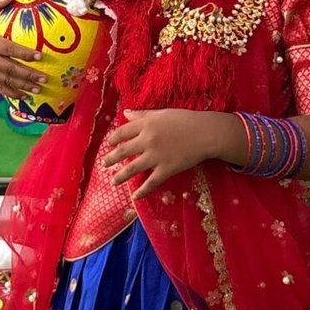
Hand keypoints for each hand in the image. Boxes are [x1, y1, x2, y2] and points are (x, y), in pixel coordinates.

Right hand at [0, 0, 45, 101]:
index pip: (8, 49)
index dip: (24, 53)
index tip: (39, 56)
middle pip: (9, 68)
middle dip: (28, 74)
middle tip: (44, 78)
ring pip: (5, 80)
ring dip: (23, 86)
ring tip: (38, 89)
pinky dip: (11, 93)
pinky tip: (24, 97)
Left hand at [102, 108, 222, 199]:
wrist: (206, 133)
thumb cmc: (186, 120)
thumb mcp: (162, 113)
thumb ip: (143, 114)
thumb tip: (125, 113)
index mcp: (146, 124)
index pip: (122, 132)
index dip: (113, 139)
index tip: (108, 144)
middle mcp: (147, 140)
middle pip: (122, 151)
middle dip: (110, 159)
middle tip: (103, 164)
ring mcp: (156, 156)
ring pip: (132, 168)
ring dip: (120, 176)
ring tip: (112, 182)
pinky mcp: (166, 169)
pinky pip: (151, 182)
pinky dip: (142, 191)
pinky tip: (134, 196)